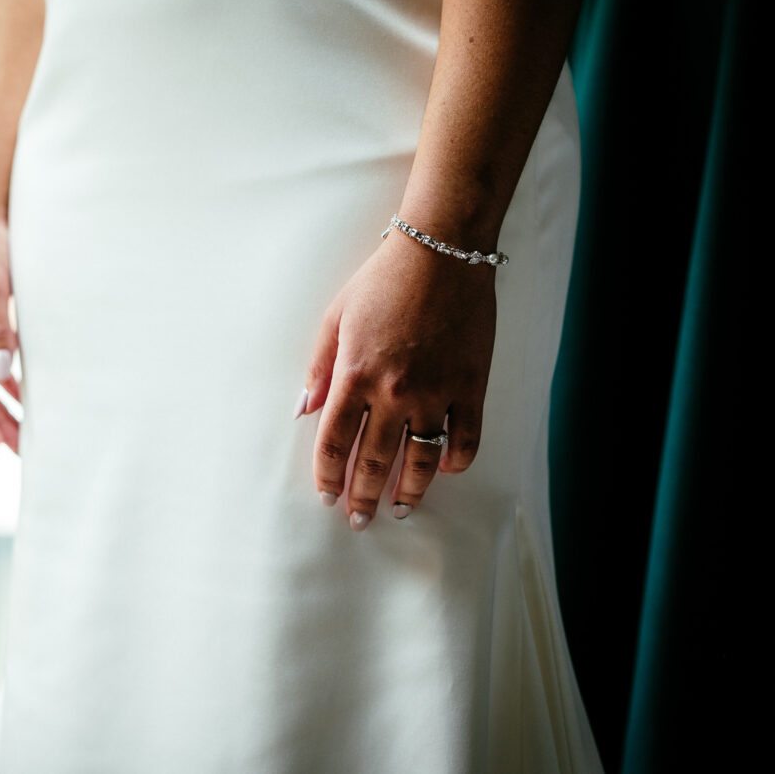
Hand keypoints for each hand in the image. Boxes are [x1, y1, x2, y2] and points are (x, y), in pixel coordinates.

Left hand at [299, 226, 496, 529]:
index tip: (326, 497)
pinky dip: (456, 460)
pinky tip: (446, 470)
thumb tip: (304, 410)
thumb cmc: (382, 280)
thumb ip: (319, 368)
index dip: (328, 476)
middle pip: (374, 461)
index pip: (334, 443)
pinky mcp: (470, 385)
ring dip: (409, 491)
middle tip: (359, 520)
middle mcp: (393, 392)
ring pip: (421, 460)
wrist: (441, 252)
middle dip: (362, 497)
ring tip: (400, 509)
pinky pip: (465, 438)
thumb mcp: (335, 317)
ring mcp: (436, 392)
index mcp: (354, 375)